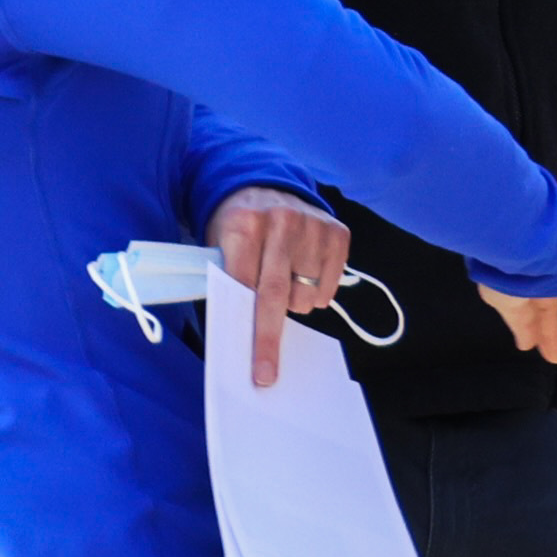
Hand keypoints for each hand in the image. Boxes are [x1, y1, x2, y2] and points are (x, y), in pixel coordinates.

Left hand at [210, 188, 353, 388]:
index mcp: (243, 223)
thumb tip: (239, 330)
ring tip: (282, 286)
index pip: (243, 285)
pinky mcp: (337, 231)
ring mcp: (313, 225)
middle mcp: (281, 221)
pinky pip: (329, 287)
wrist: (265, 184)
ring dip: (293, 305)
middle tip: (267, 372)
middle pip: (277, 295)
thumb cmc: (237, 226)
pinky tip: (302, 277)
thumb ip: (228, 278)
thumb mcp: (219, 242)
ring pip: (306, 295)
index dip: (246, 327)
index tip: (253, 364)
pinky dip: (315, 294)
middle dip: (270, 338)